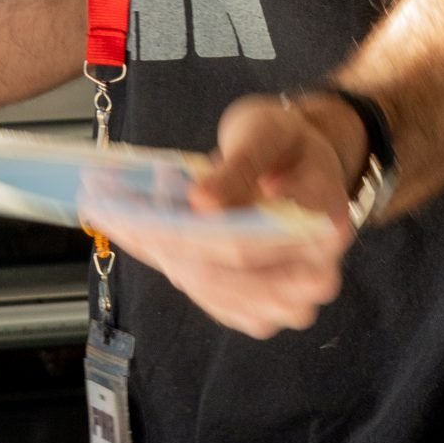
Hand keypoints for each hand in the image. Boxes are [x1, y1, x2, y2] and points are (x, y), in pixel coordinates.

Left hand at [97, 94, 363, 339]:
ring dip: (166, 262)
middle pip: (232, 278)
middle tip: (117, 216)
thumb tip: (200, 201)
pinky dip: (174, 270)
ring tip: (121, 223)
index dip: (195, 233)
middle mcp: (316, 274)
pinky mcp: (261, 310)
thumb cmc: (286, 143)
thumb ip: (239, 166)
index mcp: (326, 225)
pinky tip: (140, 240)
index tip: (143, 214)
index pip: (252, 244)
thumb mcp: (266, 132)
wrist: (299, 165)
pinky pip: (213, 301)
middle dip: (171, 248)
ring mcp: (289, 300)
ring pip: (218, 296)